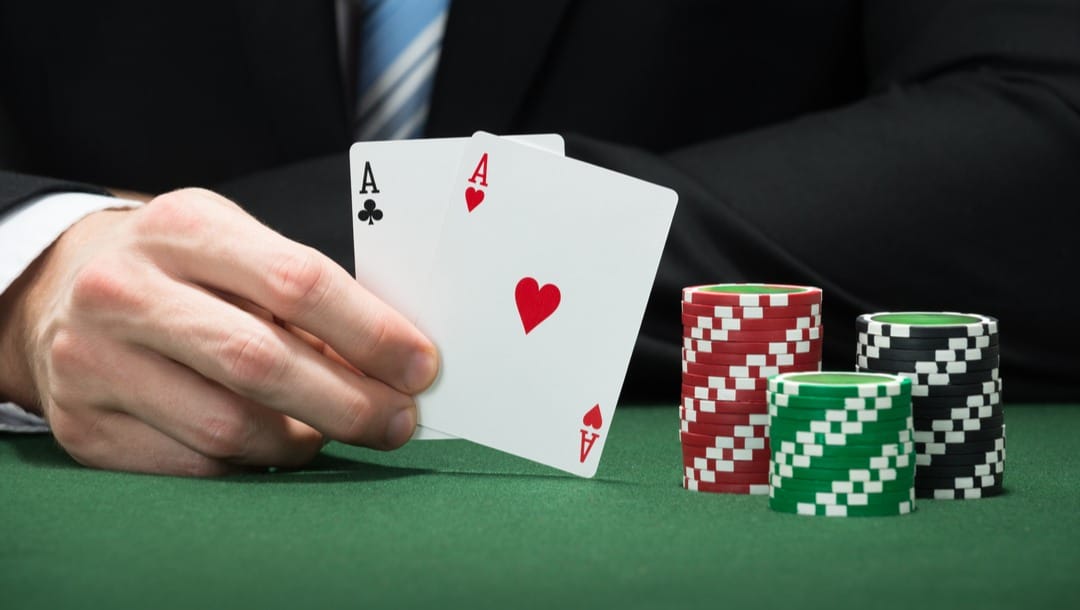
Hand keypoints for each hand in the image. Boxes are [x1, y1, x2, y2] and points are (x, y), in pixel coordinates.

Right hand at [0, 188, 437, 474]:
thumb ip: (306, 294)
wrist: (63, 293)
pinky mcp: (86, 427)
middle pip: (261, 363)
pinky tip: (273, 446)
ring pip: (228, 427)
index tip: (420, 367)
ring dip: (303, 441)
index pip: (297, 280)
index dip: (371, 331)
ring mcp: (95, 362)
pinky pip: (195, 467)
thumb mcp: (237, 246)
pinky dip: (251, 464)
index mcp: (182, 227)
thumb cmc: (181, 269)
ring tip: (332, 431)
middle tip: (398, 422)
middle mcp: (125, 291)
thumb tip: (396, 361)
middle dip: (349, 402)